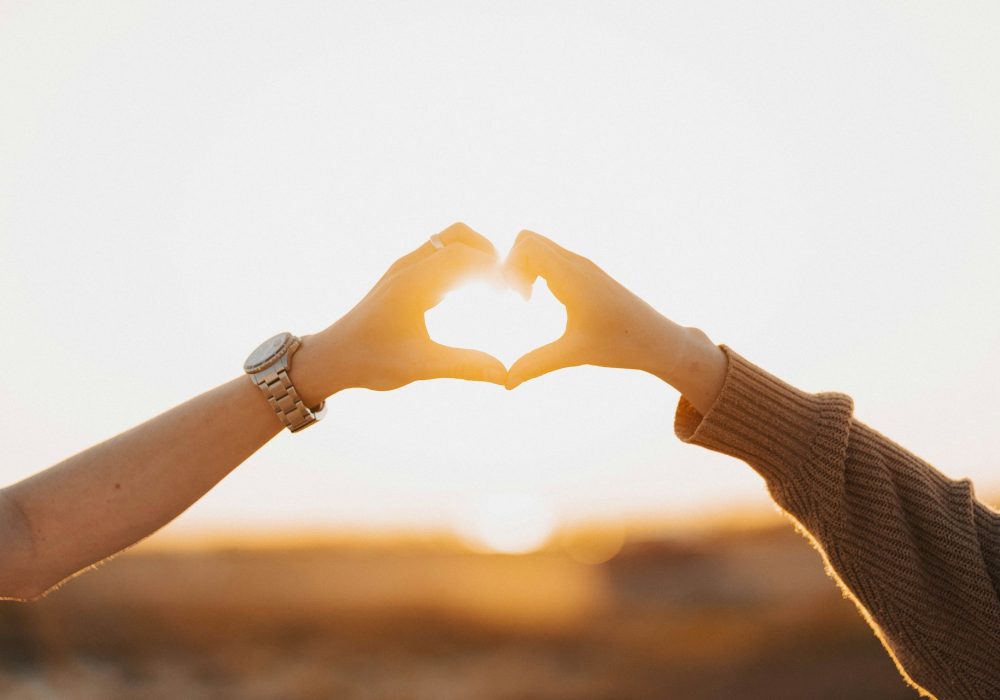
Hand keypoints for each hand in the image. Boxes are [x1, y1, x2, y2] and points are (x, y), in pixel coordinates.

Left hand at [297, 223, 506, 399]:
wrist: (332, 357)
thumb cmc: (371, 361)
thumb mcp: (420, 367)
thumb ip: (464, 366)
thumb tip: (504, 375)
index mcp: (413, 282)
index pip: (465, 256)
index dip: (496, 271)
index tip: (516, 295)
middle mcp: (409, 267)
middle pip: (459, 235)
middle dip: (489, 253)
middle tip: (508, 286)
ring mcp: (405, 269)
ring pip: (448, 241)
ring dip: (475, 256)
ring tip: (495, 288)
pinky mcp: (404, 277)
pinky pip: (439, 257)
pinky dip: (462, 265)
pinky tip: (473, 295)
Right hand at [503, 230, 726, 413]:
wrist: (658, 339)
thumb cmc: (622, 345)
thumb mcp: (575, 355)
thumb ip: (536, 365)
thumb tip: (505, 384)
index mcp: (573, 277)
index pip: (527, 244)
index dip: (511, 268)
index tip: (519, 300)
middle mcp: (577, 264)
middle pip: (528, 238)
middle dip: (512, 264)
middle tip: (516, 298)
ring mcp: (581, 265)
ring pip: (539, 246)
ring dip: (524, 268)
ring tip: (526, 300)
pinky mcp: (584, 272)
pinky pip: (550, 257)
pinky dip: (536, 271)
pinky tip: (539, 300)